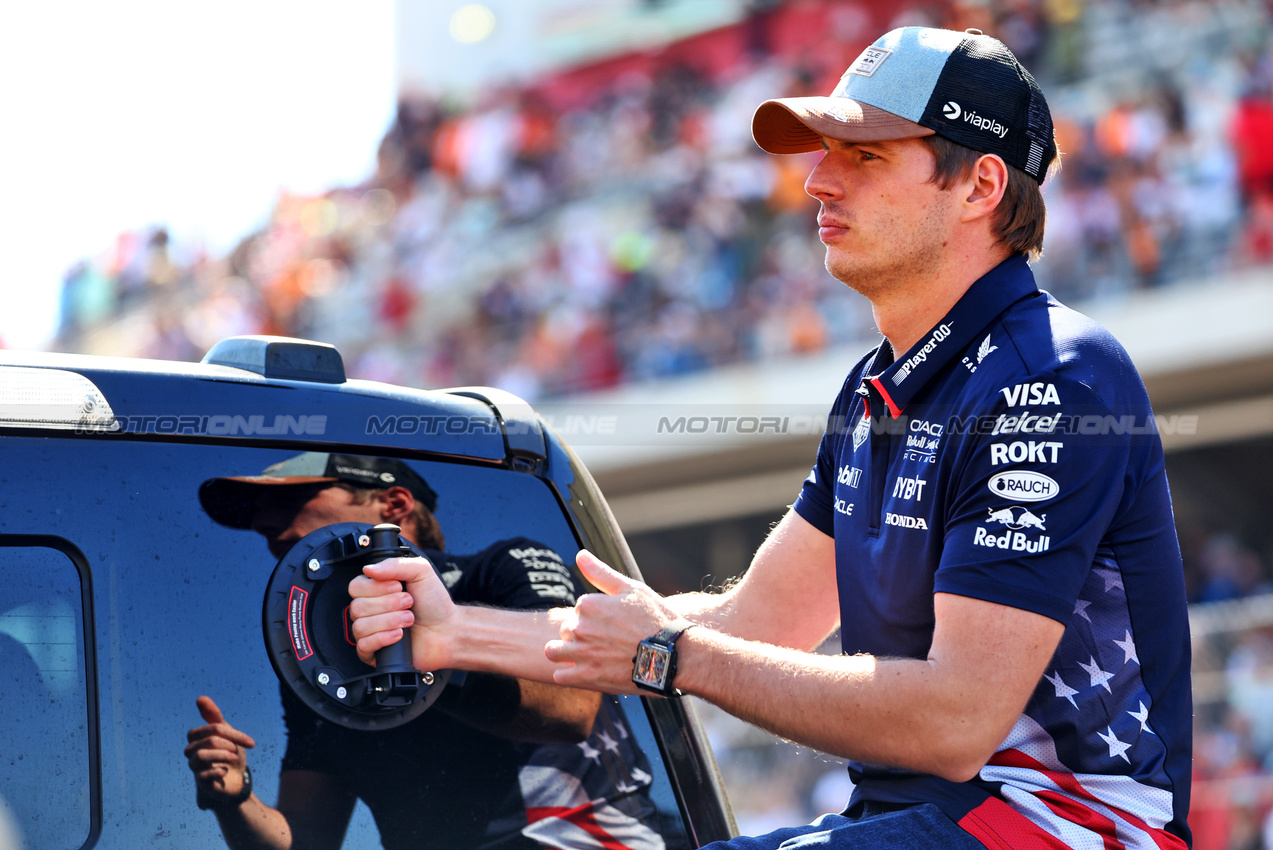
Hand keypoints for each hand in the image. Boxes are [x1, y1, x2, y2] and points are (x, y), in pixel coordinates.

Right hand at [185, 696, 254, 799]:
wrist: (235, 779)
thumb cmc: (229, 753)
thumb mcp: (226, 733)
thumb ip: (214, 716)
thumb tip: (200, 698)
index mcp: (197, 737)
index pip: (213, 729)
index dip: (234, 734)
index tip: (251, 743)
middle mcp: (191, 752)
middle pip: (209, 740)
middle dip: (229, 744)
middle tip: (238, 751)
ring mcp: (194, 767)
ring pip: (201, 756)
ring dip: (223, 756)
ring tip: (234, 758)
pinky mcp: (200, 783)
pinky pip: (203, 775)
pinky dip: (218, 771)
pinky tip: (225, 771)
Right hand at [348, 555, 454, 669]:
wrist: (448, 629)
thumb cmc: (434, 602)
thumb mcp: (420, 572)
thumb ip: (395, 565)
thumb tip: (368, 568)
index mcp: (375, 590)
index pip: (355, 587)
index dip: (376, 588)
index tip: (399, 587)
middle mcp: (369, 611)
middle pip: (357, 607)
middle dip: (388, 604)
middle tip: (409, 603)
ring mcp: (370, 632)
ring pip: (360, 627)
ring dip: (389, 621)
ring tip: (408, 619)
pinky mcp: (374, 652)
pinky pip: (363, 646)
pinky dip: (382, 639)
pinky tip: (399, 635)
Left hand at [545, 550, 679, 692]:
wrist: (674, 655)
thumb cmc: (656, 619)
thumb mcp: (631, 589)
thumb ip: (600, 573)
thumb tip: (580, 555)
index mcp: (588, 604)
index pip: (578, 609)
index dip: (594, 615)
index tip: (612, 623)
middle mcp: (580, 627)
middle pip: (566, 629)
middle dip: (580, 634)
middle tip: (605, 641)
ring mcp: (582, 653)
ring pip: (554, 651)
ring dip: (565, 652)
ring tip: (586, 656)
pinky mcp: (587, 677)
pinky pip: (560, 676)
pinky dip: (568, 674)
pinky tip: (584, 672)